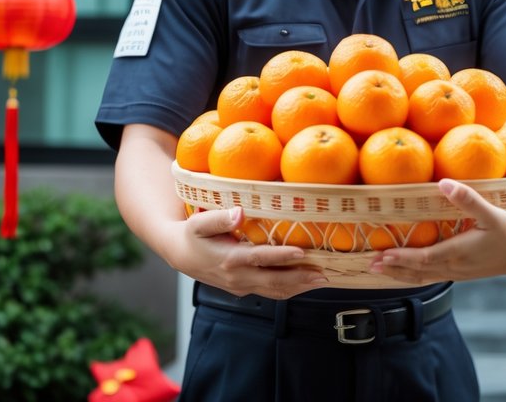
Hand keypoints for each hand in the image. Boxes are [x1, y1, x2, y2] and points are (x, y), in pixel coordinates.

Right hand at [175, 207, 326, 298]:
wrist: (181, 254)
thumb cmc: (194, 234)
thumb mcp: (200, 223)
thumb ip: (219, 218)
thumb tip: (239, 213)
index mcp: (228, 259)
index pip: (259, 259)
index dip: (280, 257)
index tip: (301, 253)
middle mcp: (236, 277)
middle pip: (272, 280)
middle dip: (299, 278)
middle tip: (323, 274)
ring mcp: (241, 286)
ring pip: (274, 291)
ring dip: (299, 287)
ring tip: (322, 281)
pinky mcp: (245, 289)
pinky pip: (271, 292)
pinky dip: (290, 289)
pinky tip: (306, 284)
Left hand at [370, 179, 505, 285]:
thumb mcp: (491, 214)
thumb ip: (468, 199)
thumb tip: (444, 183)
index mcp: (457, 252)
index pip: (423, 258)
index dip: (401, 257)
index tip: (382, 254)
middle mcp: (452, 267)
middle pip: (416, 272)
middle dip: (392, 268)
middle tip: (369, 264)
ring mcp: (454, 273)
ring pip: (420, 277)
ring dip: (398, 274)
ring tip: (378, 270)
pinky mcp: (458, 274)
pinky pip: (428, 277)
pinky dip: (411, 276)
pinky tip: (403, 273)